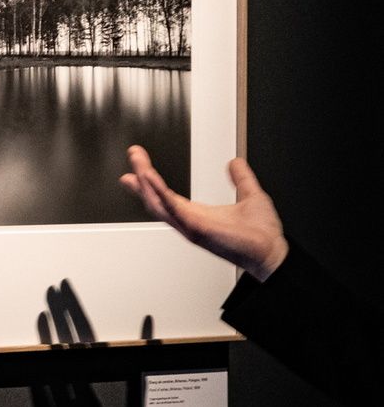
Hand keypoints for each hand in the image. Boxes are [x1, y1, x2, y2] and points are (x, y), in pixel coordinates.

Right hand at [120, 145, 287, 281]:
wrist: (272, 251)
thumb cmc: (260, 234)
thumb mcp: (250, 194)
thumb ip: (241, 178)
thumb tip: (235, 162)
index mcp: (196, 214)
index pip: (165, 195)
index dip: (150, 180)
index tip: (139, 164)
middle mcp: (189, 221)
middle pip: (155, 198)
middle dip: (141, 176)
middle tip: (134, 155)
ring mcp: (190, 226)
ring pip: (158, 204)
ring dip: (146, 183)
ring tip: (139, 163)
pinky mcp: (197, 228)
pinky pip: (174, 209)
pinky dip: (161, 193)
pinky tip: (152, 178)